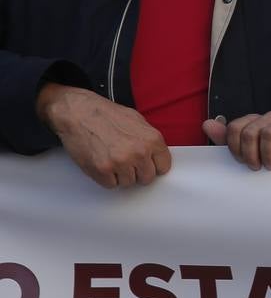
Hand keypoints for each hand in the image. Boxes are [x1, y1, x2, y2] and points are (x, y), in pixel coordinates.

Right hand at [37, 82, 171, 187]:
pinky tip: (103, 162)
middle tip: (128, 163)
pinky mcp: (102, 170)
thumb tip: (156, 156)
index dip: (154, 166)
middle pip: (147, 178)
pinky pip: (111, 185)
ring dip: (121, 175)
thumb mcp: (138, 121)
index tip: (148, 164)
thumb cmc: (107, 115)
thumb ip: (149, 141)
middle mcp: (139, 153)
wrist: (80, 113)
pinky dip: (107, 177)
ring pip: (128, 183)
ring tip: (112, 159)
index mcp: (152, 139)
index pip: (164, 166)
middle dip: (138, 172)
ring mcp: (120, 163)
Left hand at [203, 112, 270, 169]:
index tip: (242, 162)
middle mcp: (269, 118)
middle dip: (250, 154)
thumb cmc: (270, 159)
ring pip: (268, 133)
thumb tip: (207, 124)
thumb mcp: (246, 152)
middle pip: (250, 131)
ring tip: (270, 166)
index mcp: (254, 121)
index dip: (235, 148)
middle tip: (255, 167)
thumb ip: (226, 139)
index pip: (235, 127)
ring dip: (267, 155)